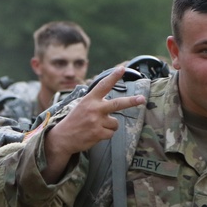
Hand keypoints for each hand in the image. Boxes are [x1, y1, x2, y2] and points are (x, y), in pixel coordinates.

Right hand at [42, 66, 145, 182]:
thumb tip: (114, 101)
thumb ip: (97, 101)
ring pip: (115, 123)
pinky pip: (111, 133)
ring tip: (97, 126)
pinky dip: (106, 134)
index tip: (123, 68)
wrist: (63, 137)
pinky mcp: (98, 133)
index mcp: (90, 99)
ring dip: (110, 126)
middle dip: (131, 101)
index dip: (114, 76)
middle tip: (142, 99)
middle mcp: (94, 109)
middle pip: (117, 104)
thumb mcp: (83, 105)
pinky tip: (95, 133)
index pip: (103, 85)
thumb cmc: (75, 120)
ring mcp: (96, 122)